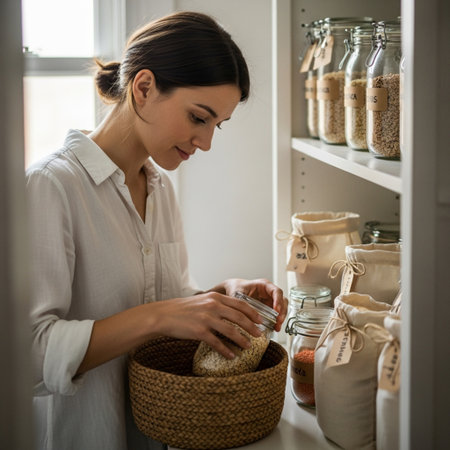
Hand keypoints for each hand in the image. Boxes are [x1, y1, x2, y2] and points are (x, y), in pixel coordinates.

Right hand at [148, 291, 264, 358]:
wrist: (163, 315)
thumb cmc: (182, 309)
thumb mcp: (202, 300)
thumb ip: (216, 304)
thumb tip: (231, 313)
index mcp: (215, 297)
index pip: (240, 303)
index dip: (253, 312)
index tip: (260, 320)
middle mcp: (213, 306)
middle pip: (239, 317)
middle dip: (252, 327)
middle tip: (259, 335)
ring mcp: (207, 319)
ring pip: (231, 331)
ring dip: (242, 340)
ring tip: (248, 347)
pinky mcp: (199, 331)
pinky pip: (217, 343)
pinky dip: (226, 350)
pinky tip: (231, 356)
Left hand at [209, 278, 287, 331]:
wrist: (233, 290)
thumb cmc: (236, 288)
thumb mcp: (238, 293)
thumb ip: (241, 302)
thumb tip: (244, 314)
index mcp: (264, 285)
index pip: (276, 291)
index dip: (278, 301)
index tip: (277, 310)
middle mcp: (269, 293)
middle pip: (282, 301)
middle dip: (282, 311)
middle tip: (279, 321)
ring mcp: (270, 301)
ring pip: (281, 309)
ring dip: (281, 318)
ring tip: (277, 327)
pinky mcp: (268, 309)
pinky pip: (276, 315)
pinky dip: (276, 322)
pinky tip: (275, 328)